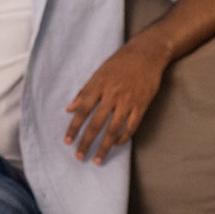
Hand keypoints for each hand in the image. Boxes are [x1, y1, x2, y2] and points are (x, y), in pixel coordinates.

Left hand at [65, 43, 167, 164]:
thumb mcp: (98, 72)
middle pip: (96, 124)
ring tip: (97, 159)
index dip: (74, 128)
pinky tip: (117, 144)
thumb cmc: (120, 62)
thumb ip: (84, 92)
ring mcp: (128, 101)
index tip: (68, 142)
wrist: (146, 54)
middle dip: (86, 142)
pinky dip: (123, 138)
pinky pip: (131, 126)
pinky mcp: (141, 105)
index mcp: (98, 85)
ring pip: (113, 129)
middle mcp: (112, 95)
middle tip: (79, 157)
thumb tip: (69, 108)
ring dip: (104, 146)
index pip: (82, 111)